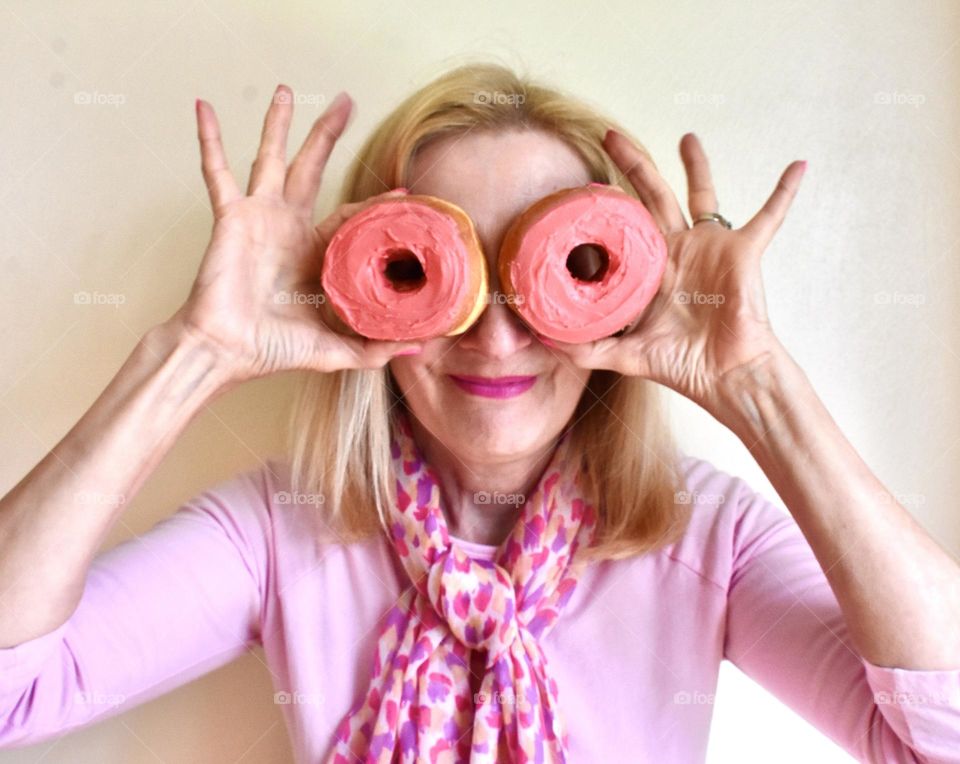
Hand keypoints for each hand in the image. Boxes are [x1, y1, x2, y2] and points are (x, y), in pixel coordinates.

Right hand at [167, 84, 422, 381]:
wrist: (227, 350)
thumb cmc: (273, 349)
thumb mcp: (335, 349)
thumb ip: (374, 348)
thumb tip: (421, 346)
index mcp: (314, 252)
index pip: (351, 215)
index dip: (376, 203)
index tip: (404, 192)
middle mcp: (287, 226)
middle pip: (313, 167)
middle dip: (327, 134)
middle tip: (346, 102)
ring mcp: (258, 216)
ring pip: (271, 158)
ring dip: (278, 124)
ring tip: (286, 90)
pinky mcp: (230, 216)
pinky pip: (217, 171)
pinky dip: (210, 139)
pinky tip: (204, 107)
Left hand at [540, 130, 805, 415]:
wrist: (725, 374)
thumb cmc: (682, 365)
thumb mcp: (626, 355)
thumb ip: (587, 349)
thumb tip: (544, 341)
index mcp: (650, 270)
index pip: (622, 229)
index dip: (604, 208)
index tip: (579, 187)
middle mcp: (677, 251)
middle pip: (651, 196)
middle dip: (632, 165)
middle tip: (610, 134)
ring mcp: (710, 247)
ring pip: (701, 193)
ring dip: (696, 165)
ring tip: (687, 137)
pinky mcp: (742, 250)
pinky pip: (769, 215)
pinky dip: (783, 193)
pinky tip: (797, 166)